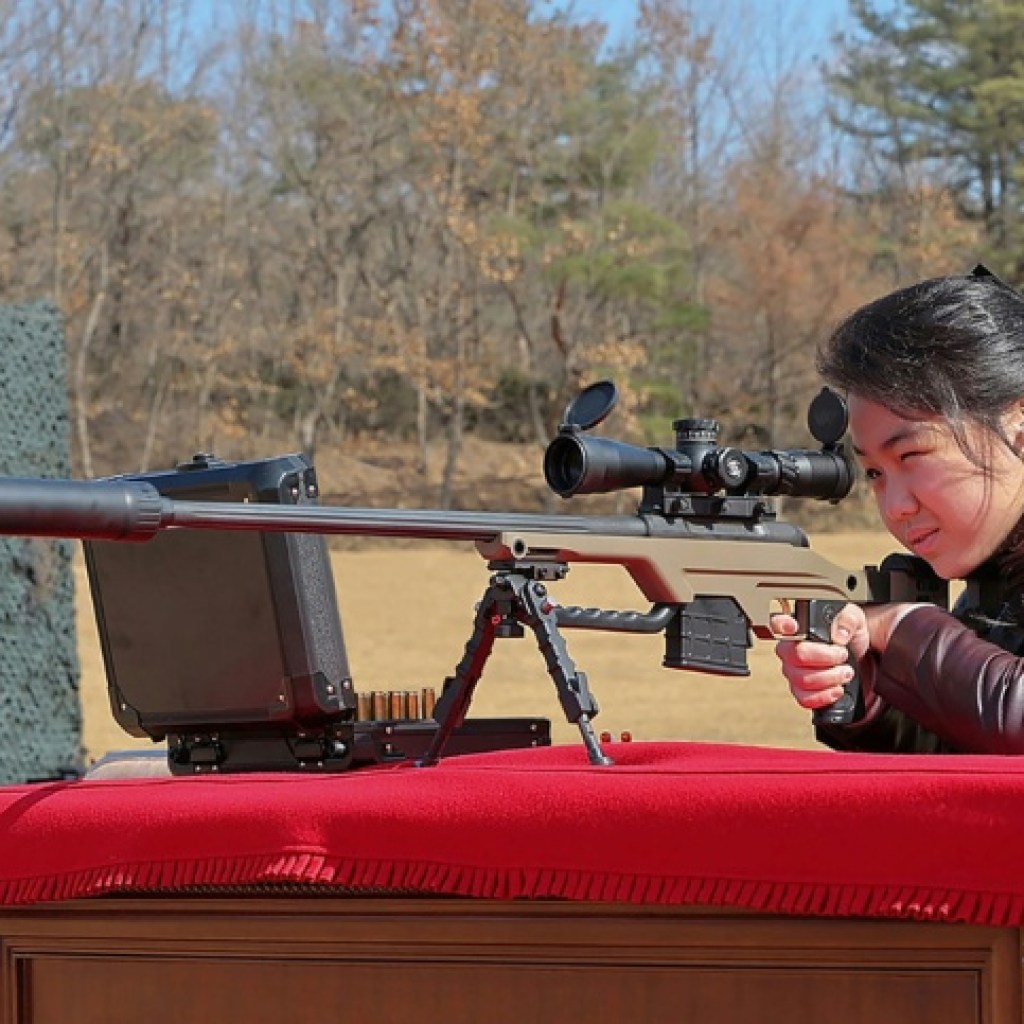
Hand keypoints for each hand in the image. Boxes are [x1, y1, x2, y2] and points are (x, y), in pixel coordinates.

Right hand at [771, 602, 925, 712]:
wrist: (860, 657)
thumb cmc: (849, 635)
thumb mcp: (854, 618)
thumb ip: (848, 619)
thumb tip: (839, 634)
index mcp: (798, 628)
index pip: (777, 623)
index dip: (781, 625)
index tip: (794, 627)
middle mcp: (790, 650)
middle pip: (797, 656)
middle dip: (826, 658)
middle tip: (842, 655)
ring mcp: (793, 672)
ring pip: (804, 680)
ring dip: (831, 677)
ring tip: (845, 672)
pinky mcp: (801, 692)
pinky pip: (806, 699)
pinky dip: (825, 696)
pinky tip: (837, 688)